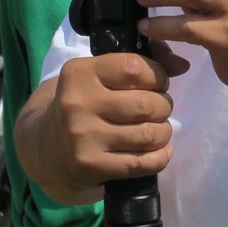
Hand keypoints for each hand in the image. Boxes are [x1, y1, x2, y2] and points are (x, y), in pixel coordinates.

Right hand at [35, 49, 186, 203]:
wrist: (45, 147)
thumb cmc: (85, 103)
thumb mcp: (101, 74)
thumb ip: (143, 61)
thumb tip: (182, 65)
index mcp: (80, 73)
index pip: (135, 68)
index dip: (157, 75)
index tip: (158, 83)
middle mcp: (77, 103)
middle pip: (147, 104)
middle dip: (164, 106)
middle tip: (158, 109)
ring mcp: (83, 137)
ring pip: (149, 134)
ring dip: (163, 132)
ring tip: (156, 129)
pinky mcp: (90, 165)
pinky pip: (142, 163)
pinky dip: (160, 157)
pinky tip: (159, 151)